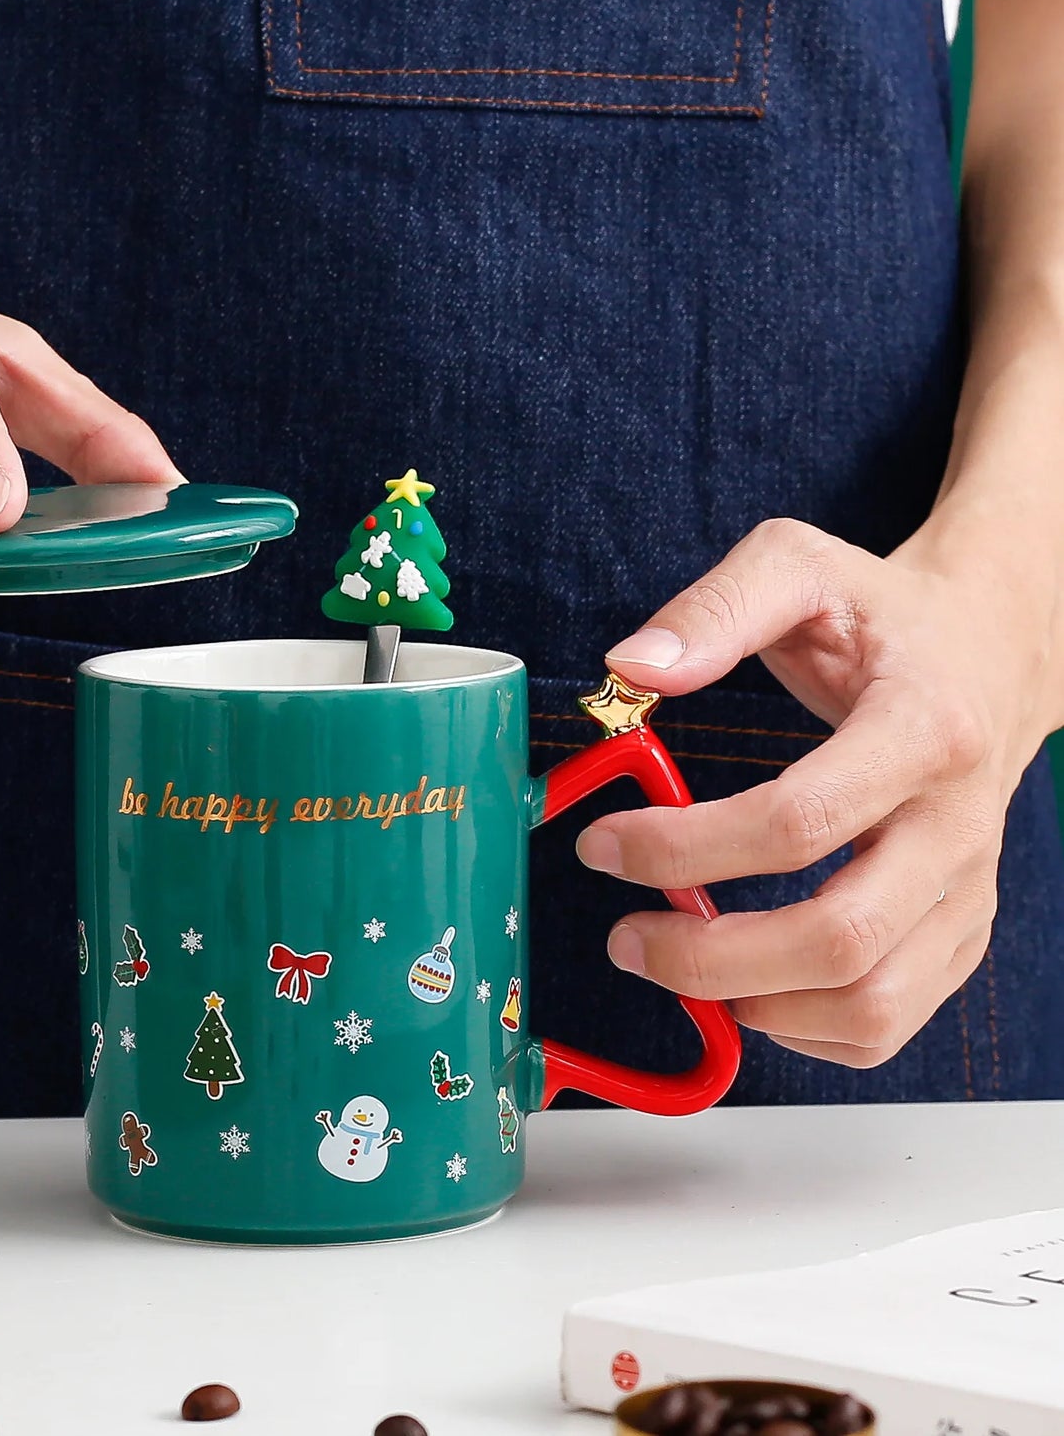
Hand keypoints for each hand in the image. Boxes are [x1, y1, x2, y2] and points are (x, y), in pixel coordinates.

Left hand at [575, 517, 1051, 1067]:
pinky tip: (744, 987)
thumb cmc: (886, 613)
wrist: (992, 650)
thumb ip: (714, 609)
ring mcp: (966, 889)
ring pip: (873, 1004)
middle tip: (625, 937)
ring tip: (675, 967)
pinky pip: (891, 1022)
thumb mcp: (799, 565)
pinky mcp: (960, 930)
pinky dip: (807, 1029)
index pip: (798, 821)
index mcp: (922, 730)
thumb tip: (631, 667)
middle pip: (840, 938)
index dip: (684, 849)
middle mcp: (957, 824)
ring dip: (756, 1007)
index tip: (603, 845)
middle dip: (710, 957)